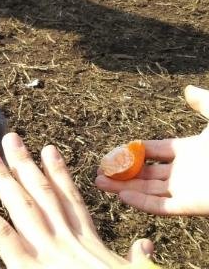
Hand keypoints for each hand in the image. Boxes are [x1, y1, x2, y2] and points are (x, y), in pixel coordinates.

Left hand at [0, 133, 153, 268]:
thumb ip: (136, 258)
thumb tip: (148, 242)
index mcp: (89, 241)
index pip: (71, 200)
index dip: (59, 172)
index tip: (49, 149)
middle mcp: (66, 238)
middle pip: (43, 192)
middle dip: (25, 163)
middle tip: (9, 137)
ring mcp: (47, 249)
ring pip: (22, 204)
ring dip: (4, 176)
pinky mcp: (27, 265)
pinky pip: (1, 234)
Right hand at [96, 85, 208, 215]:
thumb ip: (203, 104)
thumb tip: (186, 90)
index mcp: (189, 151)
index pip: (154, 152)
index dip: (133, 153)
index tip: (113, 153)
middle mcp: (185, 172)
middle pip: (146, 174)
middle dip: (122, 174)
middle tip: (98, 172)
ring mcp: (188, 189)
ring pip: (149, 190)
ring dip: (124, 188)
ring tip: (100, 184)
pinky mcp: (194, 206)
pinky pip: (163, 206)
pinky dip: (142, 202)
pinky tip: (122, 196)